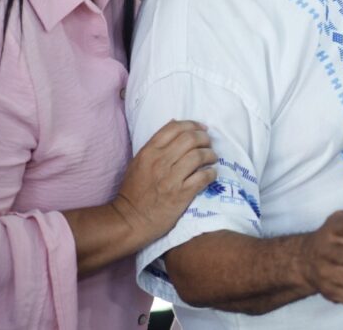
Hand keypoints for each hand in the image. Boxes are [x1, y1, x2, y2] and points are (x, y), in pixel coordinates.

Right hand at [113, 119, 216, 245]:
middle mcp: (160, 162)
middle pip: (190, 139)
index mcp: (149, 152)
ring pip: (199, 156)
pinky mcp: (181, 194)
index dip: (192, 125)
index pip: (174, 127)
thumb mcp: (139, 162)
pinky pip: (203, 177)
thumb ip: (156, 145)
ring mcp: (170, 178)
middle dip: (205, 138)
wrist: (130, 220)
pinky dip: (211, 173)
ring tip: (212, 158)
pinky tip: (211, 174)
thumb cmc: (134, 191)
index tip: (202, 129)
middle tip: (209, 144)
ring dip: (210, 155)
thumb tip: (176, 122)